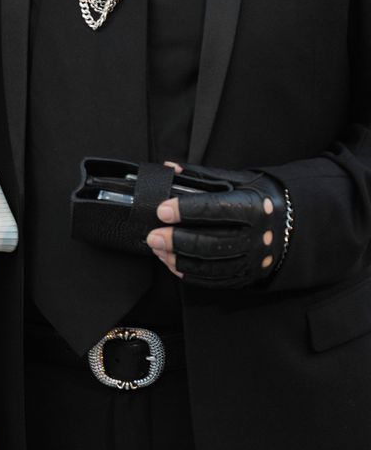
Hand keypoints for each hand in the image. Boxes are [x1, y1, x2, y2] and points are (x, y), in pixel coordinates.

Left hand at [146, 167, 288, 287]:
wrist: (295, 222)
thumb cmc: (261, 197)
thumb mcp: (239, 179)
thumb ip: (203, 176)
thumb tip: (169, 169)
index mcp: (254, 207)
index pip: (215, 209)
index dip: (186, 210)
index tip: (162, 210)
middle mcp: (256, 236)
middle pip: (211, 242)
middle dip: (177, 240)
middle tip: (153, 235)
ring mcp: (253, 259)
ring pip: (212, 264)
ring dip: (180, 258)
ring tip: (158, 249)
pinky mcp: (248, 274)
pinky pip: (217, 279)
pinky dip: (192, 274)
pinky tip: (173, 264)